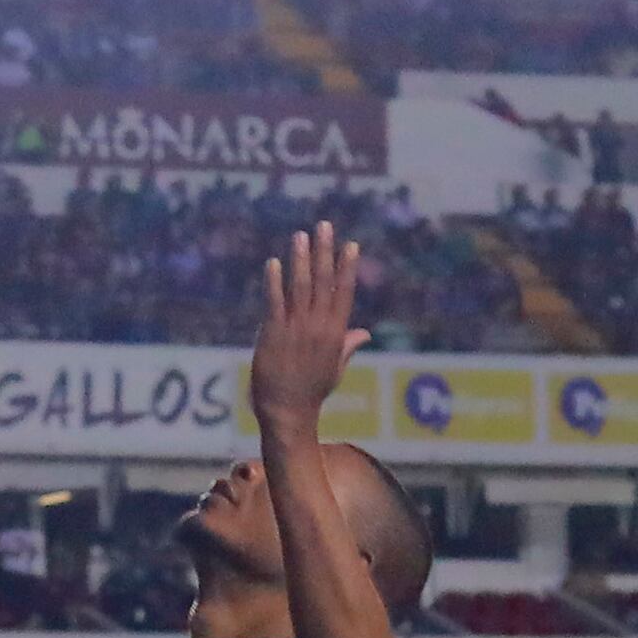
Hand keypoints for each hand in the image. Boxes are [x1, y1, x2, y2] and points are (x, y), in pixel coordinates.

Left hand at [252, 226, 369, 437]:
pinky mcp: (274, 334)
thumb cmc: (311, 391)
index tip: (350, 244)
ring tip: (301, 235)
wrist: (288, 412)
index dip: (347, 267)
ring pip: (300, 287)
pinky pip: (274, 302)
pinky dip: (274, 282)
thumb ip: (347, 345)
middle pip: (323, 282)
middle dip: (324, 252)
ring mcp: (296, 329)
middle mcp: (318, 327)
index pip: (343, 293)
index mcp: (335, 333)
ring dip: (301, 260)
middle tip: (324, 226)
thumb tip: (364, 333)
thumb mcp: (334, 368)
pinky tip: (273, 263)